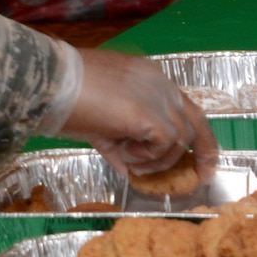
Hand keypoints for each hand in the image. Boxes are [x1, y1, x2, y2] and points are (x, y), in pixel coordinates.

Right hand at [57, 48, 216, 183]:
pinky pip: (166, 145)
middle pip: (198, 121)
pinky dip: (150, 158)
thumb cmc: (66, 96)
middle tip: (203, 176)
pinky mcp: (152, 114)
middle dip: (205, 152)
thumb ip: (120, 141)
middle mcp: (161, 85)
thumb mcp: (100, 119)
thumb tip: (129, 169)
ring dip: (159, 160)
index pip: (184, 108)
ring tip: (132, 162)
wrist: (51, 84)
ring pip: (181, 139)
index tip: (195, 158)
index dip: (191, 134)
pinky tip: (126, 156)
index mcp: (151, 79)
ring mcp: (159, 97)